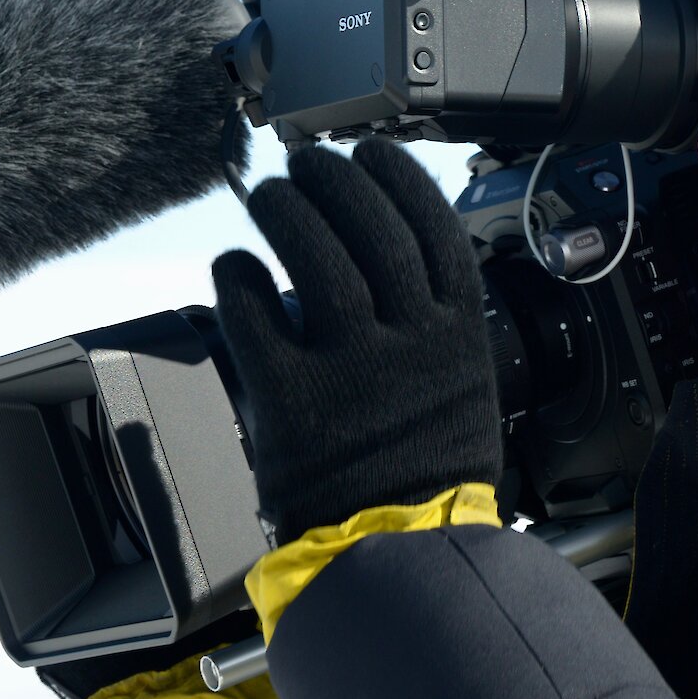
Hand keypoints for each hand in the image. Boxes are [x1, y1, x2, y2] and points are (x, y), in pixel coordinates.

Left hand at [212, 139, 502, 542]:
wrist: (396, 544)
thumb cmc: (425, 464)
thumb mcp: (461, 380)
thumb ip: (435, 318)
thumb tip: (391, 250)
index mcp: (459, 333)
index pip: (431, 224)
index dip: (396, 177)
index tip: (371, 153)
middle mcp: (410, 341)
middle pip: (369, 226)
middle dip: (333, 180)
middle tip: (307, 166)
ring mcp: (350, 366)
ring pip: (311, 254)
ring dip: (285, 212)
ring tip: (271, 199)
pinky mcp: (290, 396)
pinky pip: (252, 312)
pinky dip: (239, 277)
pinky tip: (236, 265)